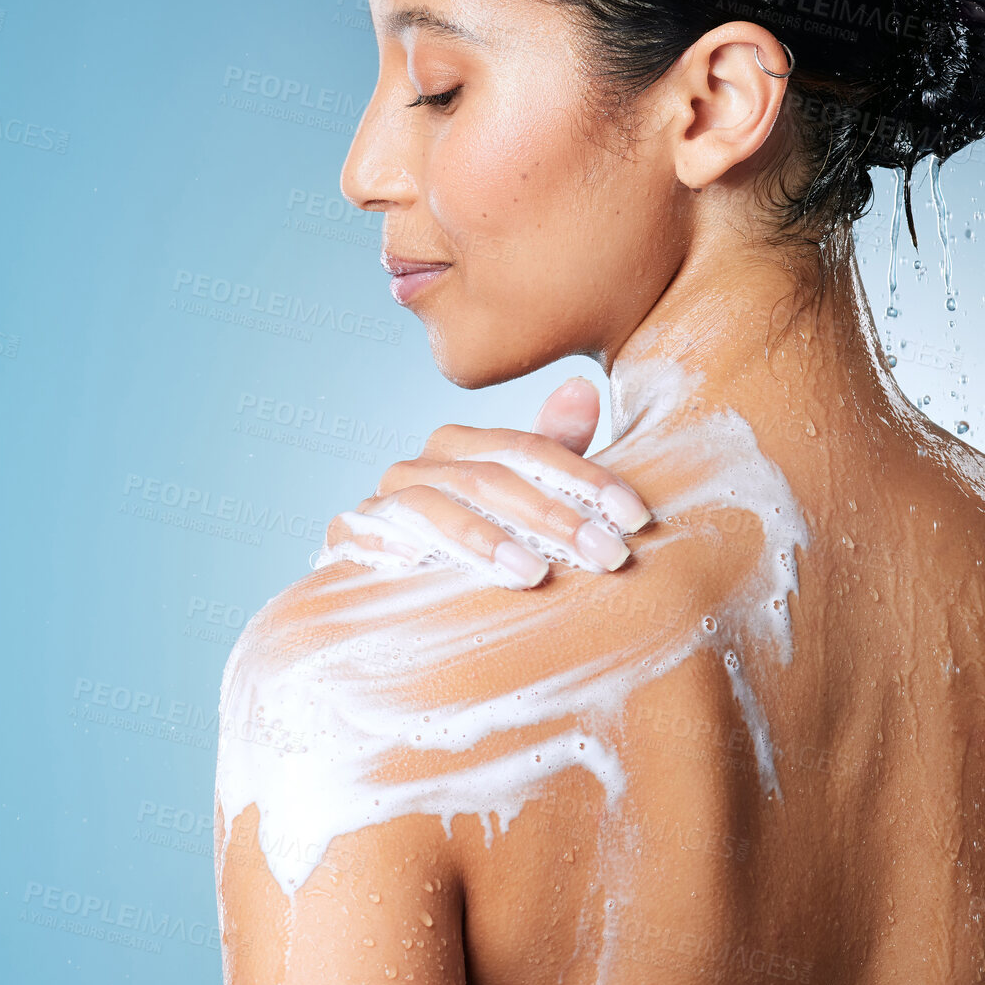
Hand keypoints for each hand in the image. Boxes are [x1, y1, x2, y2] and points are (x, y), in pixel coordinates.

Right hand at [320, 377, 651, 588]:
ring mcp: (383, 502)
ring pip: (436, 507)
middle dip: (554, 517)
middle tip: (605, 554)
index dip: (586, 480)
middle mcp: (422, 466)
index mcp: (465, 446)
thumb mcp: (522, 502)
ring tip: (533, 574)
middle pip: (492, 479)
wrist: (393, 596)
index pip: (530, 448)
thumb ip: (554, 452)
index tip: (636, 518)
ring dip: (486, 540)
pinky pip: (365, 535)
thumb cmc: (475, 544)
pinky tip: (422, 569)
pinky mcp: (348, 540)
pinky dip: (392, 546)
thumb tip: (583, 388)